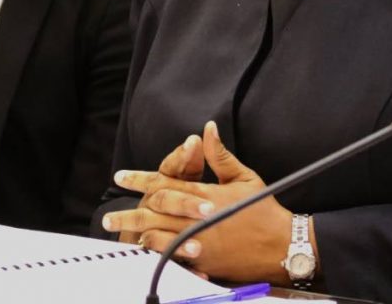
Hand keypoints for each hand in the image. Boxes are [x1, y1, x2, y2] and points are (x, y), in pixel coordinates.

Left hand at [102, 121, 294, 282]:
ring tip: (118, 234)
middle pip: (155, 213)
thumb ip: (219, 155)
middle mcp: (197, 219)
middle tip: (110, 215)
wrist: (280, 245)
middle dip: (130, 212)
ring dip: (135, 234)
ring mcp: (198, 244)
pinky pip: (171, 258)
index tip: (122, 177)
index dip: (141, 179)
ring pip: (158, 237)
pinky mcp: (202, 262)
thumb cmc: (263, 208)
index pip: (166, 183)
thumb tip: (206, 129)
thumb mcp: (243, 176)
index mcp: (206, 195)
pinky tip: (141, 253)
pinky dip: (154, 254)